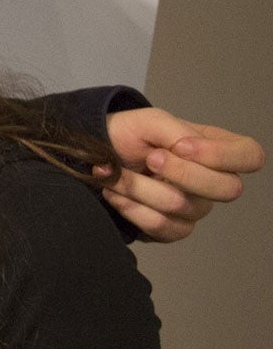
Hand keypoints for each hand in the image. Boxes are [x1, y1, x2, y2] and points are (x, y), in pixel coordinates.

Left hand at [102, 108, 264, 241]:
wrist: (96, 156)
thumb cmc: (128, 135)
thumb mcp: (150, 120)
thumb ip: (176, 129)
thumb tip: (189, 146)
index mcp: (216, 148)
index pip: (251, 156)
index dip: (221, 155)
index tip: (180, 146)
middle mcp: (213, 181)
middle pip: (228, 189)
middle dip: (179, 172)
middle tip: (149, 158)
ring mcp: (195, 207)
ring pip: (180, 205)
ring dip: (138, 186)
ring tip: (113, 172)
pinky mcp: (173, 228)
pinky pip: (160, 226)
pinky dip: (129, 207)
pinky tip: (114, 192)